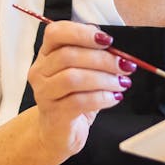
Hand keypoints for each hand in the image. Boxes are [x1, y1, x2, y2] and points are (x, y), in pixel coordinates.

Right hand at [27, 20, 133, 160]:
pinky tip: (114, 98)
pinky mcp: (54, 114)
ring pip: (73, 78)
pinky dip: (102, 97)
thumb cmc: (73, 98)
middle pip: (68, 56)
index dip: (82, 32)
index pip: (56, 33)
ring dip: (104, 79)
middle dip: (102, 59)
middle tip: (124, 65)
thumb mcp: (83, 71)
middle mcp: (40, 71)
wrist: (59, 132)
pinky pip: (80, 101)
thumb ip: (93, 55)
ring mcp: (44, 93)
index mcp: (46, 54)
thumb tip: (115, 48)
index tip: (108, 40)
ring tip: (121, 83)